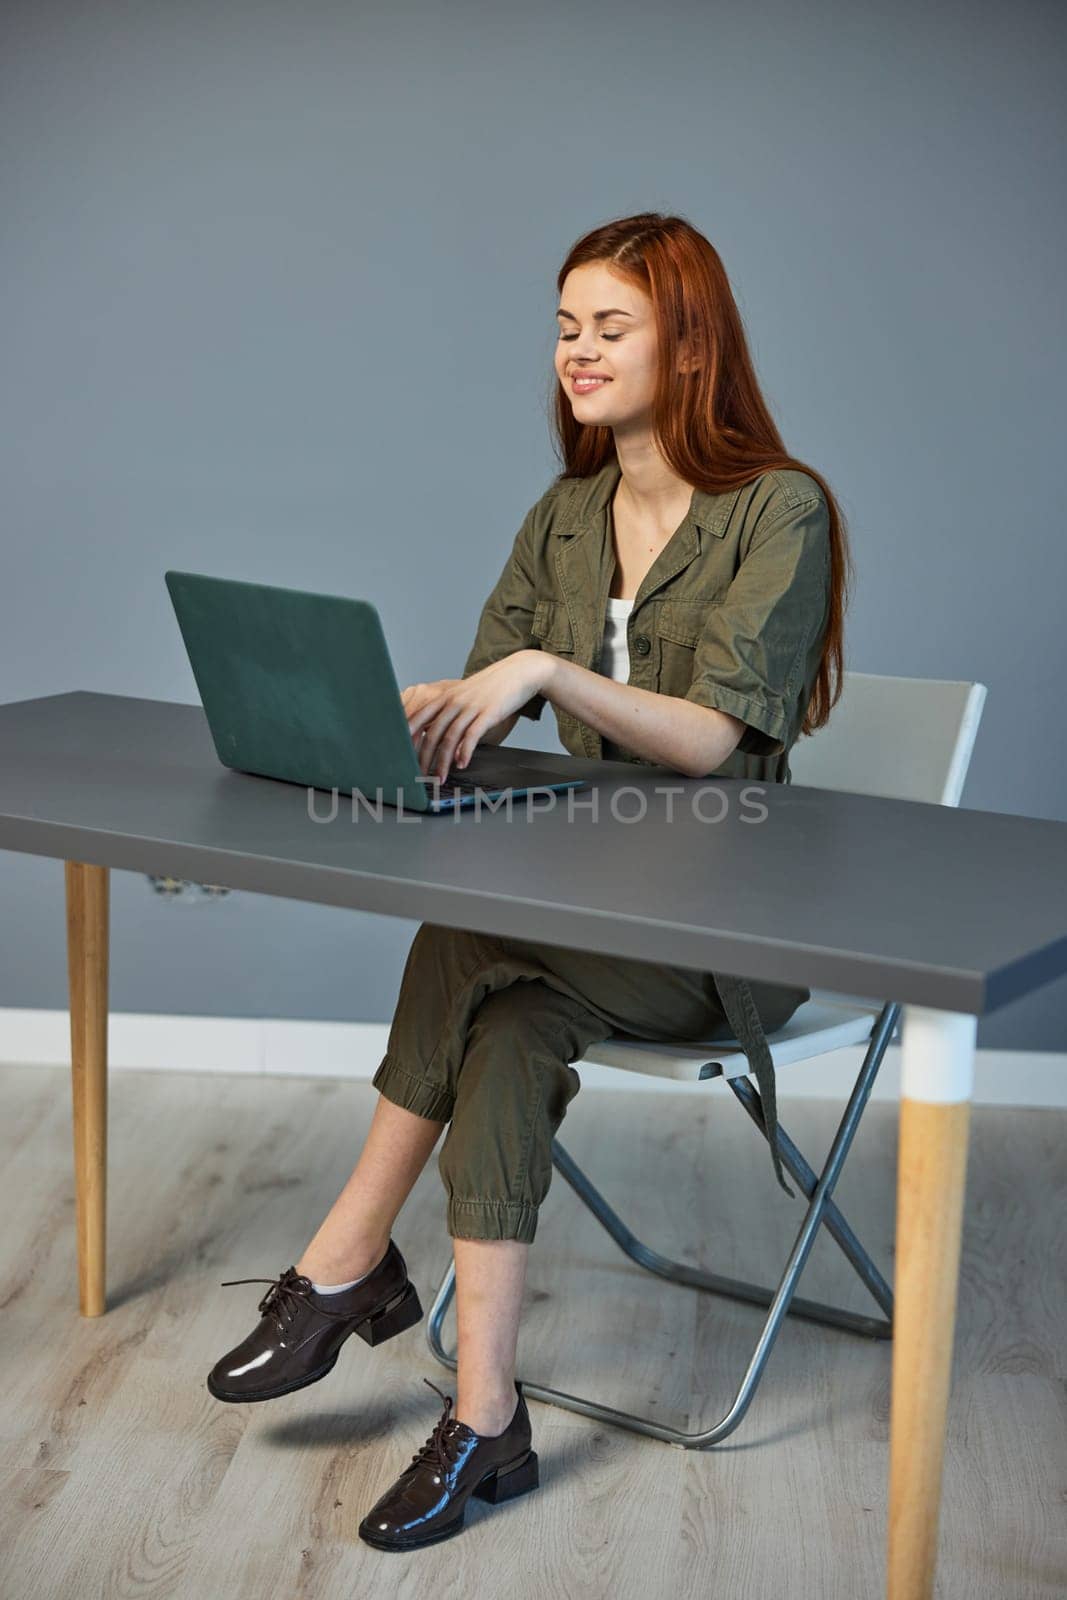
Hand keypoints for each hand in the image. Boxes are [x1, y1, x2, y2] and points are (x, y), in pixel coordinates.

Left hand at [400, 652, 549, 780]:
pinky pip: (472, 735)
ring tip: (439, 778)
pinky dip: (465, 752)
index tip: (400, 757)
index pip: (417, 719)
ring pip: (449, 737)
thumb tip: (444, 747)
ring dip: (442, 762)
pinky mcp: (488, 712)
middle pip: (431, 733)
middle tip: (418, 776)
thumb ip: (451, 718)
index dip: (407, 740)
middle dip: (423, 758)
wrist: (518, 671)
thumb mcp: (465, 698)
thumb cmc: (491, 688)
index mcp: (444, 697)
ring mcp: (470, 706)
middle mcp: (453, 701)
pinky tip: (462, 764)